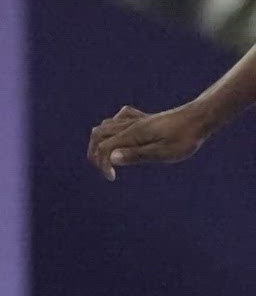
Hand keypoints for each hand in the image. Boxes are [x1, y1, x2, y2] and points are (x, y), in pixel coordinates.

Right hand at [86, 103, 211, 179]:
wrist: (201, 118)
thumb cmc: (185, 138)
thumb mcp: (164, 152)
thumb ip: (137, 155)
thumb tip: (112, 158)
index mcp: (132, 134)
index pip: (104, 148)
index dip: (102, 165)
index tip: (113, 178)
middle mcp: (130, 125)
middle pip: (97, 135)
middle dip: (94, 153)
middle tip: (106, 169)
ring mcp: (136, 120)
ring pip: (105, 126)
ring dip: (101, 142)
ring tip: (110, 157)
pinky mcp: (144, 118)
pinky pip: (119, 118)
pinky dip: (113, 127)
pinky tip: (122, 135)